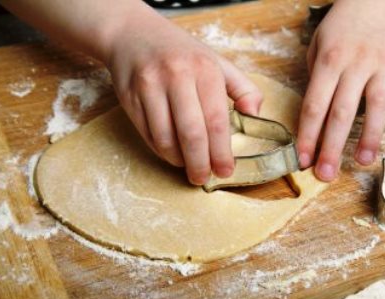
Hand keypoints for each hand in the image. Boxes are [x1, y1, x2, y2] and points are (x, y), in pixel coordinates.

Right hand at [105, 13, 261, 184]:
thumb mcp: (218, 63)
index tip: (225, 170)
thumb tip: (255, 115)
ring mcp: (150, 87)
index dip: (221, 151)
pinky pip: (147, 135)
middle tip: (203, 178)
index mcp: (204, 70)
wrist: (133, 34)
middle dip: (200, 163)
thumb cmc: (182, 54)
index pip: (216, 120)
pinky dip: (161, 150)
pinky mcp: (129, 98)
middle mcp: (176, 77)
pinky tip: (171, 152)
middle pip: (191, 134)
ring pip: (165, 138)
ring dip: (178, 160)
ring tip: (187, 166)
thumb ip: (243, 89)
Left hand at [297, 0, 384, 180]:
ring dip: (370, 137)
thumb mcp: (317, 45)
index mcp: (329, 60)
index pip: (315, 105)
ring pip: (376, 106)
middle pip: (342, 112)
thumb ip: (315, 78)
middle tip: (326, 174)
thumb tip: (316, 116)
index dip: (308, 136)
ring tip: (362, 161)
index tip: (303, 159)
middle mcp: (355, 64)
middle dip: (332, 147)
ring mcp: (382, 65)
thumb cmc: (341, 25)